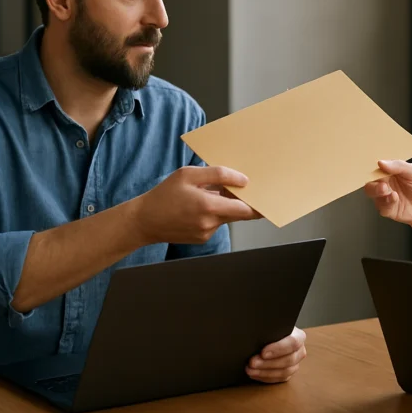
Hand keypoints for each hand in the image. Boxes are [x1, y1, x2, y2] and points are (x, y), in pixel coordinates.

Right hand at [131, 165, 260, 245]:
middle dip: (242, 202)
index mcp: (209, 207)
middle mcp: (210, 223)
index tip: (268, 198)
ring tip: (208, 193)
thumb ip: (218, 174)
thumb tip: (242, 180)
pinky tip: (198, 206)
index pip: (246, 210)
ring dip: (224, 206)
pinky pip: (215, 223)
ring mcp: (206, 233)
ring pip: (226, 217)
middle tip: (244, 189)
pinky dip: (213, 213)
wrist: (143, 221)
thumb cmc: (164, 195)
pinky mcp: (202, 238)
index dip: (259, 205)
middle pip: (238, 214)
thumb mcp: (188, 175)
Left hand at [246, 327, 306, 382]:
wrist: (271, 336)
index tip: (263, 352)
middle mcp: (299, 351)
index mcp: (299, 336)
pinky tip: (254, 374)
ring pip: (285, 372)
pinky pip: (279, 379)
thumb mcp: (270, 326)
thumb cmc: (270, 329)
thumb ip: (268, 330)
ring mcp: (295, 364)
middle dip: (268, 363)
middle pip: (289, 360)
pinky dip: (265, 377)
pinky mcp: (288, 373)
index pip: (293, 342)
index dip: (278, 348)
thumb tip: (259, 333)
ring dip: (265, 372)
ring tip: (250, 369)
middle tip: (252, 362)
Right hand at [363, 160, 411, 226]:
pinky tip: (394, 198)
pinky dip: (387, 202)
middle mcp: (384, 181)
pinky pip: (380, 205)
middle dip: (371, 179)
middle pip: (369, 178)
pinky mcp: (386, 208)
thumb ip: (399, 166)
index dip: (372, 163)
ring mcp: (384, 195)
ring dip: (376, 190)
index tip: (374, 163)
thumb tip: (382, 162)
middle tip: (381, 181)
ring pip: (370, 191)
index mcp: (389, 170)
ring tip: (386, 190)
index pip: (376, 164)